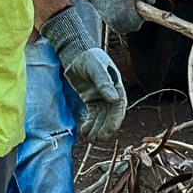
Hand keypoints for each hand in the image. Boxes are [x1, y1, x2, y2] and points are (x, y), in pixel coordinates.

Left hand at [42, 0, 128, 140]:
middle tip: (98, 140)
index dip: (114, 121)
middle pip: (110, 115)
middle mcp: (110, 92)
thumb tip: (113, 99)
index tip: (108, 132)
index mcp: (116, 85)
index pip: (118, 107)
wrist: (74, 52)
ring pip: (101, 117)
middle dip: (105, 128)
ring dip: (97, 128)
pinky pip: (92, 114)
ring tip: (90, 139)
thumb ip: (103, 83)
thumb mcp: (95, 68)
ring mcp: (100, 96)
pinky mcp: (91, 98)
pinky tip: (84, 131)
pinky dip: (90, 123)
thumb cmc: (87, 57)